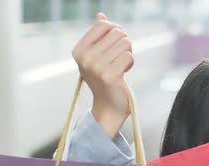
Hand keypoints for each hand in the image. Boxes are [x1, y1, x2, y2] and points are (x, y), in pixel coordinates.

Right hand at [71, 13, 133, 137]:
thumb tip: (101, 15)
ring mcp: (96, 67)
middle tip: (120, 57)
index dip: (116, 30)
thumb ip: (99, 35)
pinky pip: (129, 56)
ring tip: (120, 65)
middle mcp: (84, 58)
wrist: (109, 106)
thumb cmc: (105, 78)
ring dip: (128, 53)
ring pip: (125, 43)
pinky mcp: (109, 76)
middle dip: (124, 43)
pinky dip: (130, 63)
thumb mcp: (97, 55)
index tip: (116, 43)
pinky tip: (123, 73)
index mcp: (79, 50)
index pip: (103, 24)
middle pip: (117, 33)